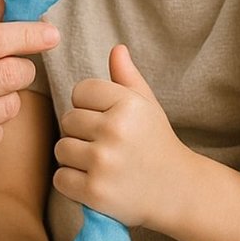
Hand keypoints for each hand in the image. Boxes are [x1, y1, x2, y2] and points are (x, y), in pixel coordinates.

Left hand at [53, 44, 194, 230]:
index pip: (80, 91)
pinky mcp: (95, 192)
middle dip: (81, 132)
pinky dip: (72, 183)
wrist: (178, 191)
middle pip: (67, 120)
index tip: (107, 120)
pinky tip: (94, 182)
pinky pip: (61, 179)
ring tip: (100, 163)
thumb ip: (128, 78)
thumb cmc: (157, 143)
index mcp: (128, 104)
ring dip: (74, 158)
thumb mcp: (148, 106)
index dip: (89, 106)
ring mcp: (104, 162)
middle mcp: (115, 130)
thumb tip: (117, 48)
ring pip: (61, 149)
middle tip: (105, 145)